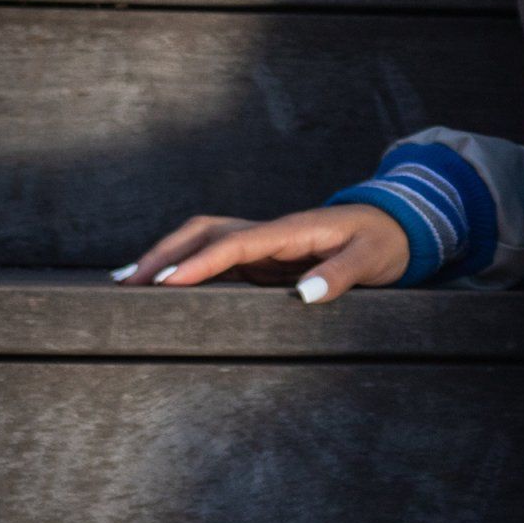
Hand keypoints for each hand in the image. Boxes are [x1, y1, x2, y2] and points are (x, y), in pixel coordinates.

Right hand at [110, 205, 410, 301]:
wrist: (397, 227)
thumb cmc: (384, 243)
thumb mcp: (372, 260)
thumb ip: (341, 275)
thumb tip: (306, 295)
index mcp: (291, 230)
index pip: (235, 244)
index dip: (200, 263)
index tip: (168, 283)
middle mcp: (270, 233)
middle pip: (205, 233)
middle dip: (164, 254)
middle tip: (126, 283)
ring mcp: (265, 244)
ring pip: (204, 241)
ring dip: (167, 257)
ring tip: (127, 282)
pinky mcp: (266, 258)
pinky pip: (218, 258)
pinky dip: (188, 268)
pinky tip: (164, 287)